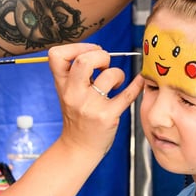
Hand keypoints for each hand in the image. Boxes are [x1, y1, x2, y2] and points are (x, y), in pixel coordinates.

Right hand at [47, 43, 143, 158]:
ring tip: (115, 83)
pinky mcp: (107, 117)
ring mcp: (90, 106)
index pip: (56, 55)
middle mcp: (73, 94)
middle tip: (104, 65)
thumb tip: (99, 51)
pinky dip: (137, 85)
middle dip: (100, 55)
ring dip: (118, 74)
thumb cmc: (77, 116)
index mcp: (62, 85)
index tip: (89, 53)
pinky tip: (139, 81)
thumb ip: (76, 73)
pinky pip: (127, 95)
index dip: (76, 47)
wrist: (78, 148)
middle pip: (83, 61)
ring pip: (109, 75)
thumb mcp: (67, 93)